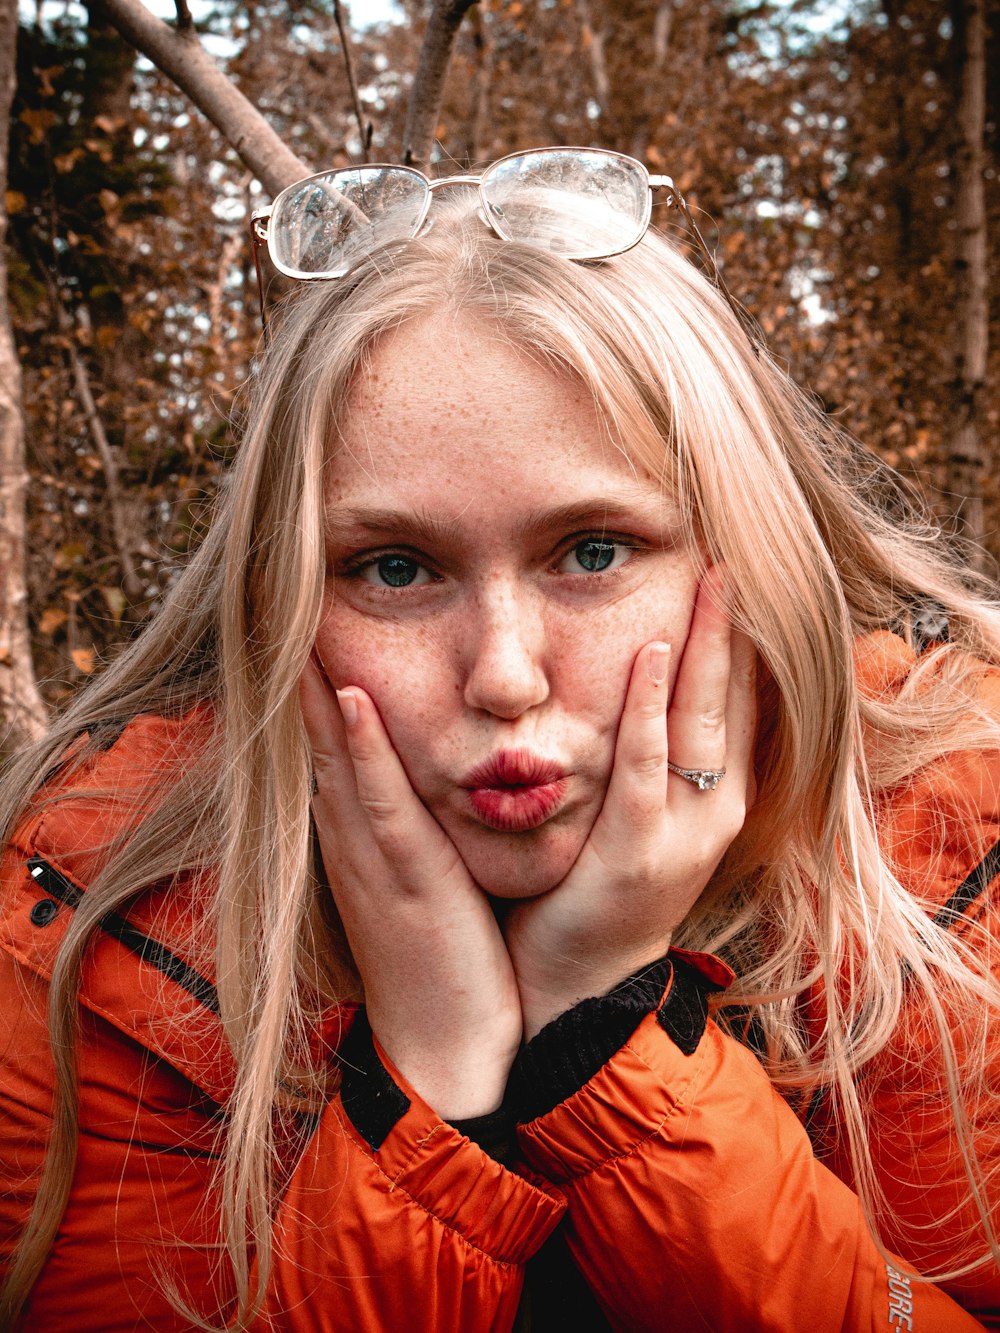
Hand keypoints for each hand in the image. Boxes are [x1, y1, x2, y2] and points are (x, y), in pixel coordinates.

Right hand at [301, 656, 521, 1118]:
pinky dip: (362, 751)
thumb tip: (412, 773)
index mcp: (358, 836)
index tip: (301, 616)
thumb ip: (409, 827)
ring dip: (312, 687)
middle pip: (315, 737)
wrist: (446, 1050)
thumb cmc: (443, 961)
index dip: (308, 679)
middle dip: (297, 667)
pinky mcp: (405, 879)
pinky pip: (379, 803)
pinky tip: (350, 699)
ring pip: (335, 756)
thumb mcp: (418, 880)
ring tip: (297, 618)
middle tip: (279, 592)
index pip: (327, 743)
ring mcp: (372, 857)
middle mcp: (351, 838)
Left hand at [505, 569, 756, 1038]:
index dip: (738, 640)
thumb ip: (647, 759)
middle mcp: (714, 809)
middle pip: (730, 700)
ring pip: (701, 719)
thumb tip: (636, 683)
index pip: (736, 703)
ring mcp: (683, 830)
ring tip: (713, 582)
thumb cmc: (598, 889)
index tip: (731, 577)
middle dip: (732, 627)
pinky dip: (648, 705)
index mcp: (717, 798)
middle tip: (730, 558)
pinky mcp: (638, 848)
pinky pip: (646, 762)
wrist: (580, 982)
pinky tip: (648, 651)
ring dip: (706, 646)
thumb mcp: (639, 817)